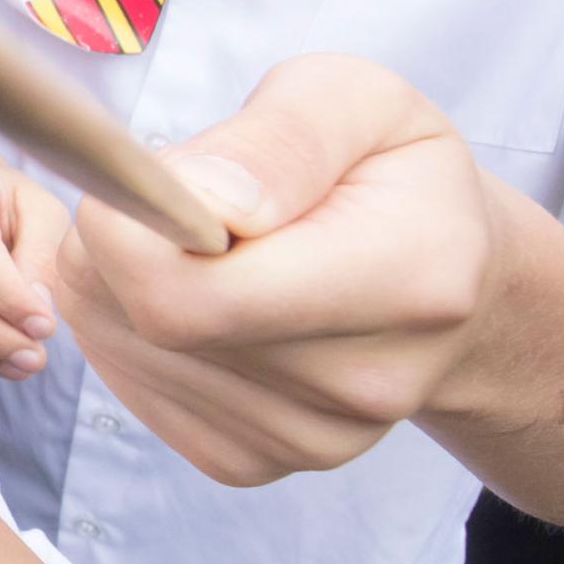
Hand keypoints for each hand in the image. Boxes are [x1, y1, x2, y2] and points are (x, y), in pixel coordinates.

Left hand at [57, 54, 505, 485]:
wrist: (448, 276)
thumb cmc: (390, 171)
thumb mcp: (359, 102)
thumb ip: (281, 137)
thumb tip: (203, 201)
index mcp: (407, 278)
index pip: (198, 291)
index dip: (134, 224)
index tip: (153, 176)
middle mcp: (364, 381)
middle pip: (152, 320)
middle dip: (116, 240)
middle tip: (162, 195)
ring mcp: (310, 440)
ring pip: (124, 347)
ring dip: (115, 278)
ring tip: (187, 239)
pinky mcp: (254, 461)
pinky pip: (132, 383)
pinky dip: (126, 325)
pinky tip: (187, 287)